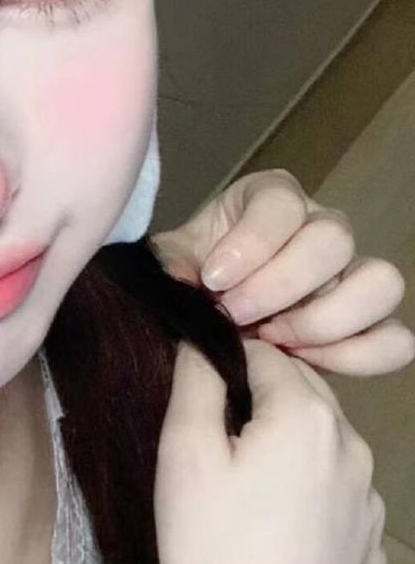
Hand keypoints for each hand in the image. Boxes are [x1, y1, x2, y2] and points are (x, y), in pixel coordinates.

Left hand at [151, 168, 414, 376]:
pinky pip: (394, 338)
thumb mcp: (172, 265)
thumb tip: (183, 278)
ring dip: (326, 320)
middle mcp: (321, 228)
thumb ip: (170, 265)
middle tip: (238, 315)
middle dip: (281, 285)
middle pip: (333, 239)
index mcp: (271, 200)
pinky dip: (358, 356)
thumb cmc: (193, 278)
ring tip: (275, 342)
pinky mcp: (367, 323)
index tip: (213, 278)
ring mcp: (352, 275)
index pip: (281, 203)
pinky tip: (305, 364)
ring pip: (380, 282)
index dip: (252, 242)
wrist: (208, 317)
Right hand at [156, 338, 386, 563]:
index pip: (265, 353)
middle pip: (303, 396)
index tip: (195, 394)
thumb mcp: (182, 452)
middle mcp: (354, 449)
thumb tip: (203, 338)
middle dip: (260, 404)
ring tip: (239, 498)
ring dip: (287, 450)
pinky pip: (337, 500)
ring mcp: (371, 504)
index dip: (225, 363)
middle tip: (210, 446)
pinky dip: (307, 499)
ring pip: (324, 448)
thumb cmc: (208, 549)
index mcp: (308, 416)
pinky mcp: (371, 550)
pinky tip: (270, 537)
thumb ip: (195, 379)